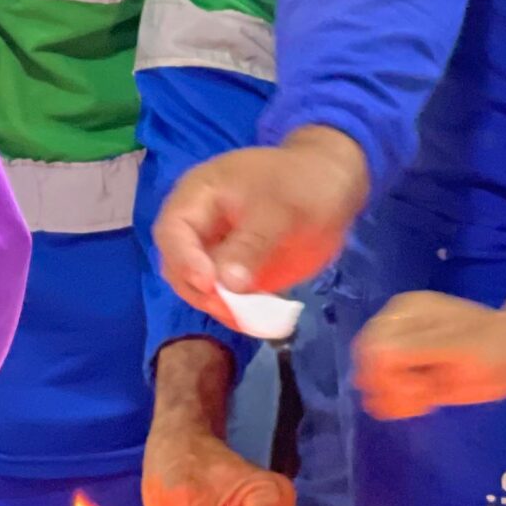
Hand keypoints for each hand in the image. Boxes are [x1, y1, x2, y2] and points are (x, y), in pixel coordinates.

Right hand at [155, 126, 369, 325]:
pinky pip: (226, 296)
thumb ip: (252, 243)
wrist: (333, 184)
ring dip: (219, 306)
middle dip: (200, 291)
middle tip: (233, 309)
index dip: (184, 259)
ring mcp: (216, 249)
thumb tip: (226, 284)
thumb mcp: (281, 209)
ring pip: (200, 287)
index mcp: (199, 195)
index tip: (210, 285)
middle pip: (178, 265)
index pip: (172, 230)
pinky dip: (238, 311)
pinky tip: (260, 321)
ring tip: (250, 318)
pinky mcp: (234, 270)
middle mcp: (199, 225)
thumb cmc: (303, 183)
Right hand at [355, 291, 505, 421]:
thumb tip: (375, 356)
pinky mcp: (412, 369)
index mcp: (404, 313)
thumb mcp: (455, 345)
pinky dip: (400, 403)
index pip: (371, 350)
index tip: (418, 389)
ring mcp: (404, 348)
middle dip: (391, 388)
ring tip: (427, 400)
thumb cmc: (493, 345)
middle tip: (425, 397)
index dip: (388, 376)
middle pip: (368, 365)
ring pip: (374, 380)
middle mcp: (397, 327)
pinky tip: (424, 403)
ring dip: (395, 398)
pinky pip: (388, 390)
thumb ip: (414, 348)